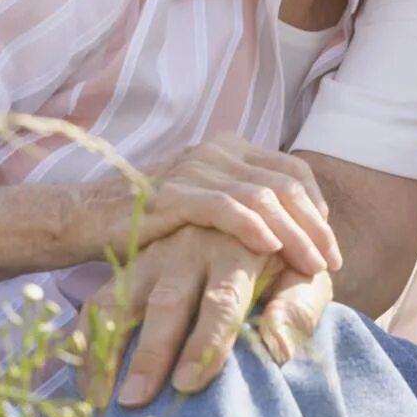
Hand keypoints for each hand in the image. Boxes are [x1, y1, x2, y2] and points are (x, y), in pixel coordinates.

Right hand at [79, 228, 331, 408]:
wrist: (263, 220)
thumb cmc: (289, 264)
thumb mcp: (303, 279)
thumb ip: (297, 310)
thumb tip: (278, 348)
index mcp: (240, 249)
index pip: (223, 301)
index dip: (205, 342)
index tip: (188, 384)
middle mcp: (192, 246)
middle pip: (167, 301)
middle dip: (150, 352)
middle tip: (135, 400)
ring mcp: (155, 255)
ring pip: (124, 298)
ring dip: (108, 347)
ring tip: (99, 398)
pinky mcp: (131, 266)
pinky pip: (99, 301)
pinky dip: (85, 340)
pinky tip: (83, 380)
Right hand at [99, 134, 340, 277]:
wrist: (86, 217)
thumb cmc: (149, 222)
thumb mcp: (205, 209)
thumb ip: (243, 209)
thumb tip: (291, 234)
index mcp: (229, 150)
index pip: (293, 172)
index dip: (318, 210)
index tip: (329, 248)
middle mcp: (217, 152)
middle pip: (285, 184)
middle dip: (314, 227)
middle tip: (331, 264)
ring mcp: (195, 169)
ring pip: (263, 196)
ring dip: (294, 233)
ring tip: (311, 266)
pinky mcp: (173, 194)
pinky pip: (224, 206)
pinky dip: (253, 227)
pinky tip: (271, 249)